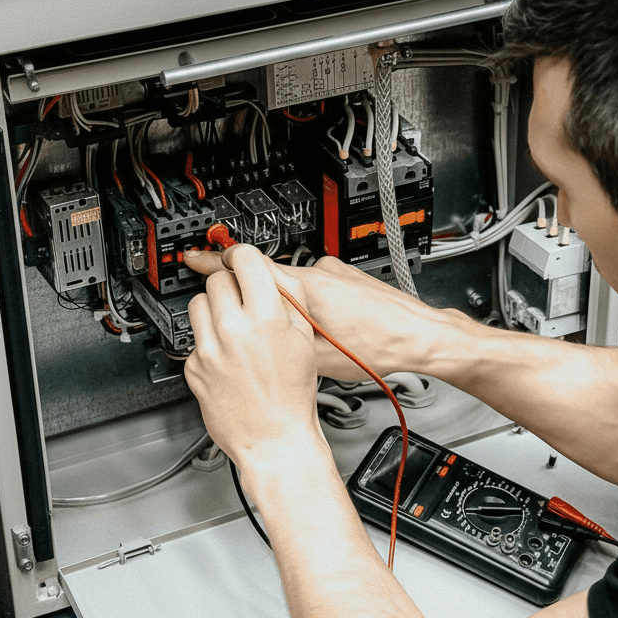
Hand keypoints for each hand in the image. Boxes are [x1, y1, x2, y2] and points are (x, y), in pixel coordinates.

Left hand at [184, 245, 325, 470]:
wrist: (275, 438)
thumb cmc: (292, 396)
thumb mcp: (304, 340)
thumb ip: (288, 301)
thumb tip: (269, 276)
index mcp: (266, 317)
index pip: (244, 260)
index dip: (242, 256)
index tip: (240, 260)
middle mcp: (234, 329)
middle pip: (218, 280)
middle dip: (230, 287)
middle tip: (242, 302)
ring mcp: (210, 348)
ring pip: (200, 304)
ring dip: (214, 309)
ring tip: (232, 328)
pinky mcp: (194, 367)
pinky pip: (195, 338)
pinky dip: (209, 342)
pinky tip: (228, 357)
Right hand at [185, 248, 458, 381]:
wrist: (422, 338)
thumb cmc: (381, 349)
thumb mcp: (318, 358)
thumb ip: (284, 339)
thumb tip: (258, 339)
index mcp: (306, 289)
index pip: (249, 265)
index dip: (217, 263)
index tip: (195, 258)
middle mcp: (319, 272)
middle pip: (268, 275)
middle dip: (253, 294)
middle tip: (239, 310)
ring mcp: (335, 272)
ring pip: (294, 284)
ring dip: (287, 305)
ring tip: (299, 334)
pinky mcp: (348, 278)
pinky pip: (315, 287)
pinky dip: (310, 304)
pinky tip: (324, 329)